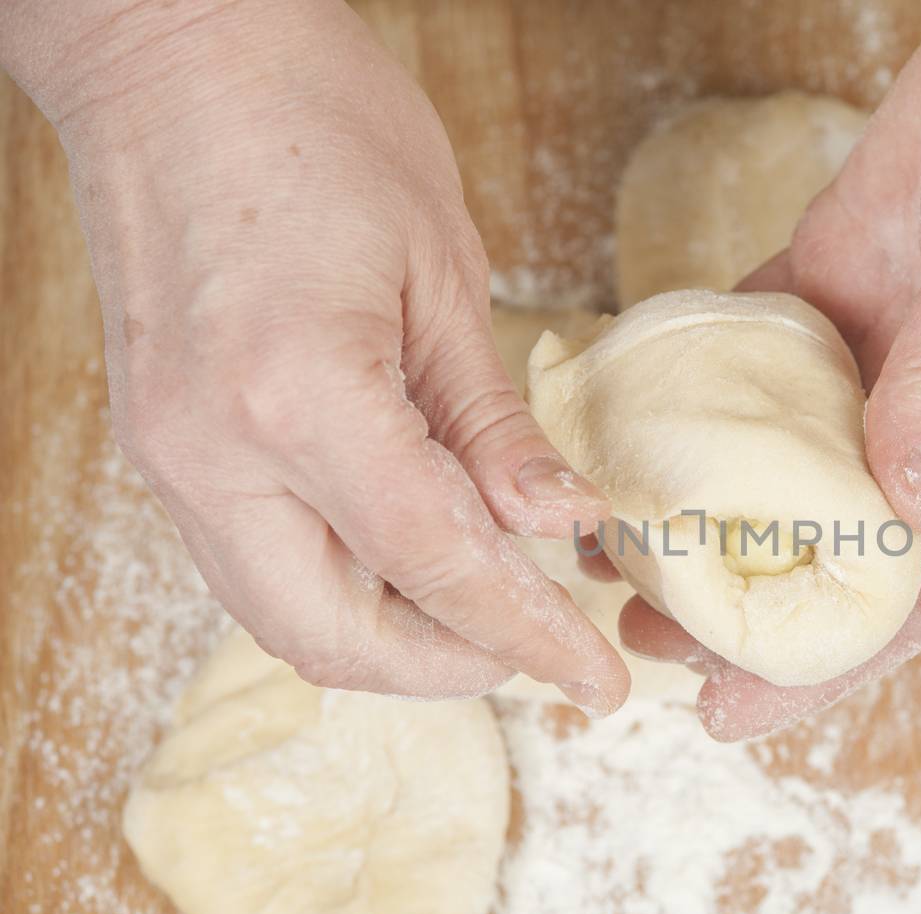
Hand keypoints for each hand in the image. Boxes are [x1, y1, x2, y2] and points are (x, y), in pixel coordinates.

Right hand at [6, 0, 628, 707]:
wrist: (171, 52)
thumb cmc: (315, 123)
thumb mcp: (442, 269)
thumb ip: (491, 422)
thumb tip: (559, 525)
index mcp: (295, 397)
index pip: (436, 566)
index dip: (528, 636)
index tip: (595, 679)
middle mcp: (211, 453)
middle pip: (336, 637)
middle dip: (451, 667)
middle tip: (542, 645)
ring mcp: (169, 455)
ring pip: (285, 615)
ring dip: (394, 636)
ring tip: (488, 609)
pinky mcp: (161, 442)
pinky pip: (254, 563)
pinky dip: (343, 586)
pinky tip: (412, 557)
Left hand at [620, 0, 920, 737]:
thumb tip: (904, 509)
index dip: (830, 661)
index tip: (735, 711)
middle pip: (839, 542)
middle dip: (746, 599)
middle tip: (642, 634)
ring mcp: (893, 350)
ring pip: (789, 460)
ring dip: (712, 510)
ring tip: (616, 547)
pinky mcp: (848, 278)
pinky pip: (762, 354)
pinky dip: (701, 390)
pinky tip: (637, 422)